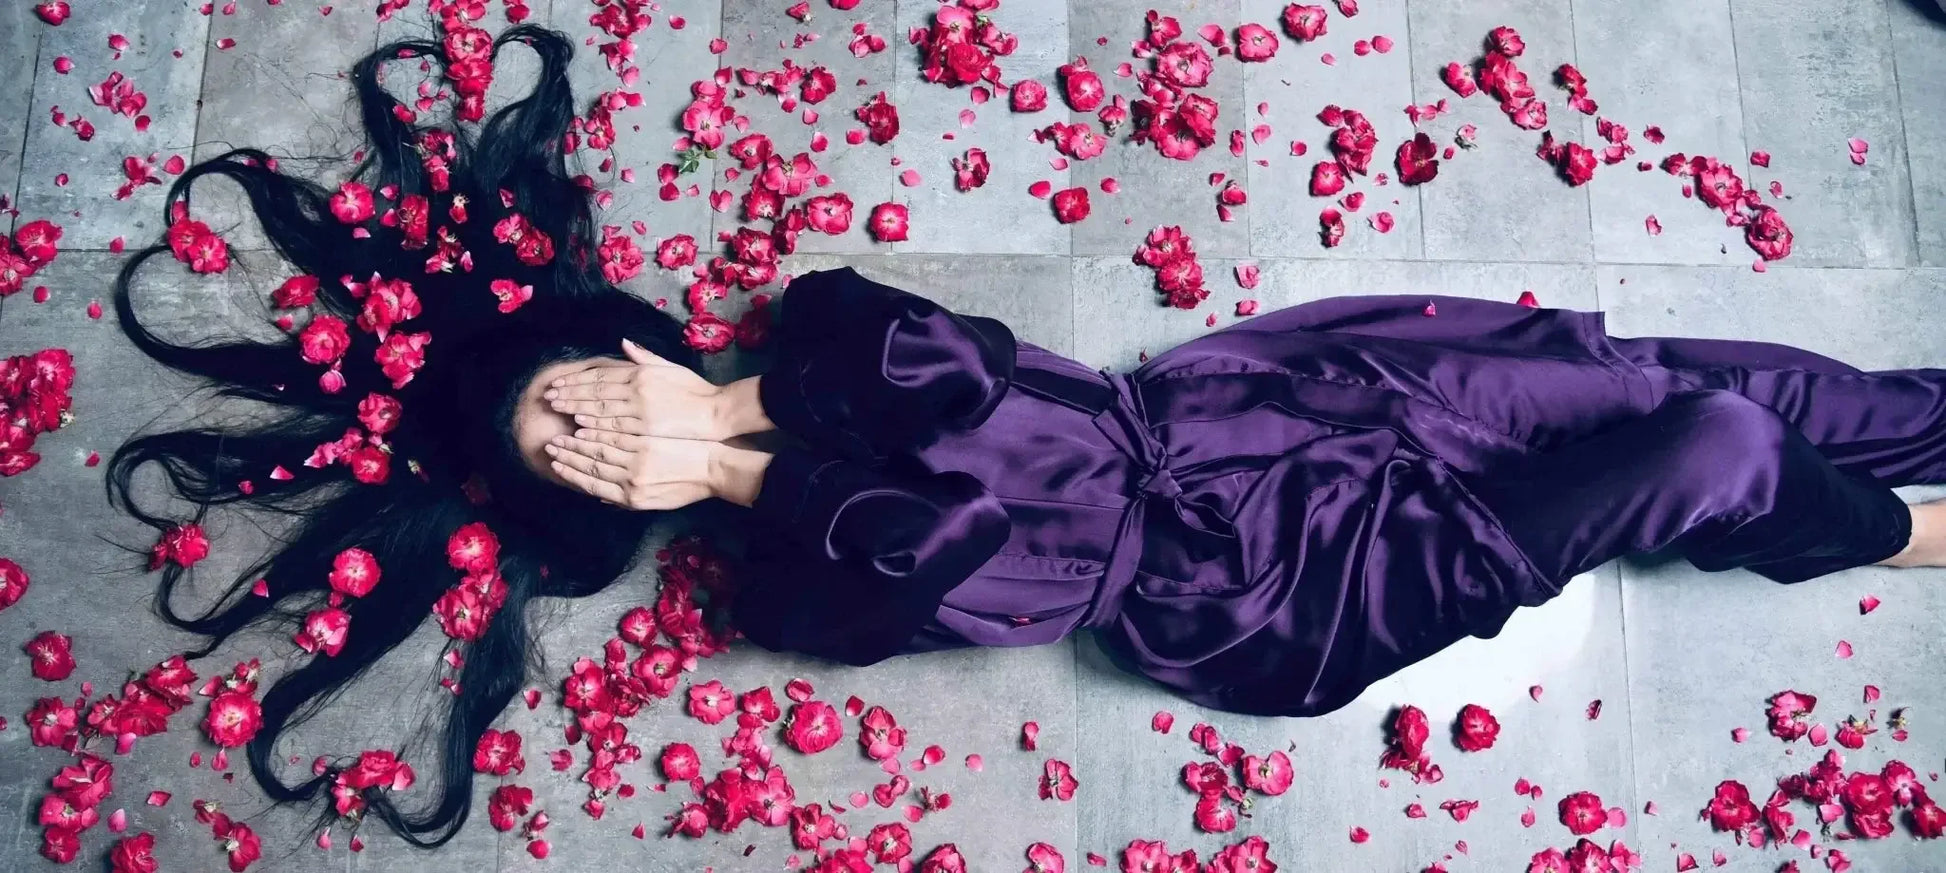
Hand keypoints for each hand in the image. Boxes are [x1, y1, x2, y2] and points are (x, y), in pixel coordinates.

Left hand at [543, 339, 728, 440]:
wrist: (716, 414)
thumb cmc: (695, 392)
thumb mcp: (669, 368)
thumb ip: (644, 357)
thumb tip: (624, 343)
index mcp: (641, 373)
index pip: (600, 376)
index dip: (576, 379)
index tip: (558, 382)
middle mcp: (638, 390)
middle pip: (595, 392)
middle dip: (569, 394)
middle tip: (549, 398)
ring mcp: (641, 412)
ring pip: (600, 411)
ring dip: (576, 410)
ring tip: (557, 411)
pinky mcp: (646, 431)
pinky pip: (615, 430)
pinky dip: (595, 428)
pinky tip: (579, 427)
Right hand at [544, 431, 716, 510]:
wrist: (713, 469)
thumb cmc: (685, 485)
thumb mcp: (655, 502)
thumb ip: (626, 499)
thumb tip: (602, 498)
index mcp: (631, 498)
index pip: (593, 485)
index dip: (572, 474)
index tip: (556, 465)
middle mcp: (632, 482)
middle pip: (592, 467)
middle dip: (569, 457)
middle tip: (550, 447)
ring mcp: (639, 463)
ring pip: (601, 452)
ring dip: (577, 444)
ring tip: (562, 435)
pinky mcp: (648, 446)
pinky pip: (617, 438)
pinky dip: (599, 433)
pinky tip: (584, 426)